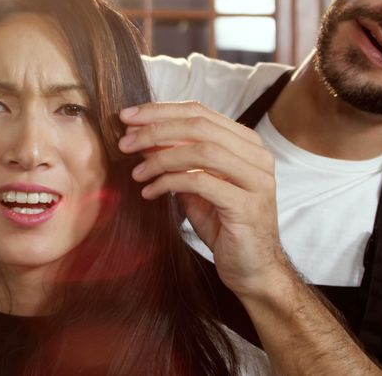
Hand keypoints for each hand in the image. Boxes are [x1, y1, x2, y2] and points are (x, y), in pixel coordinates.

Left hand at [118, 102, 287, 297]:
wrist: (253, 270)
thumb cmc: (225, 226)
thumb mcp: (197, 187)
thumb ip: (177, 160)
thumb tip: (141, 138)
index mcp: (246, 144)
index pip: (200, 112)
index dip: (160, 111)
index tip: (127, 117)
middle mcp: (257, 156)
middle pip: (199, 126)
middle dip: (155, 130)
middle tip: (125, 142)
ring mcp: (256, 180)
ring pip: (201, 150)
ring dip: (160, 158)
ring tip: (136, 173)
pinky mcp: (247, 205)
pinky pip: (201, 182)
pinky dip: (169, 183)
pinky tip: (150, 192)